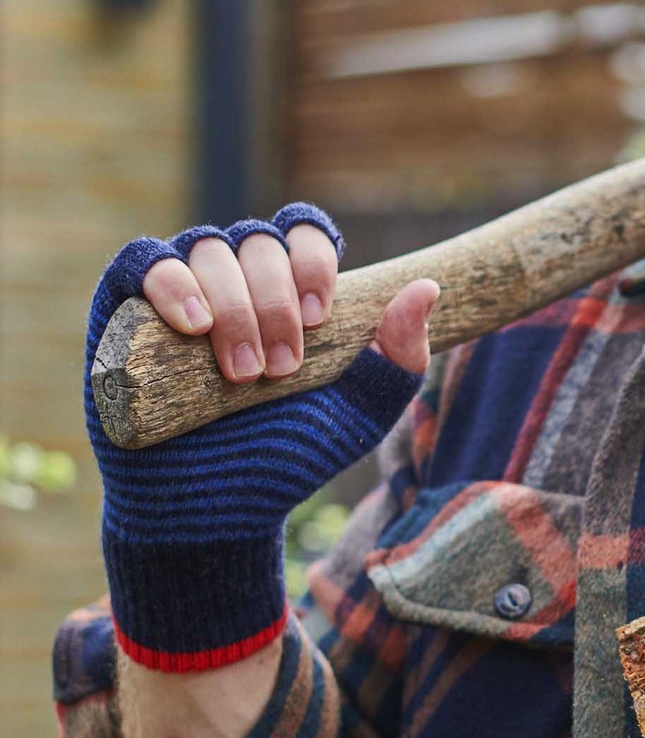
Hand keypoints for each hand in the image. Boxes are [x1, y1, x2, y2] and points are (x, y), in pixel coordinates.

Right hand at [85, 205, 437, 671]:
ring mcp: (180, 288)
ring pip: (208, 249)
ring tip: (245, 375)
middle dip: (276, 302)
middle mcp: (234, 278)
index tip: (323, 315)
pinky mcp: (125, 308)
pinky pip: (144, 263)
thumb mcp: (359, 413)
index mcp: (289, 290)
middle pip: (258, 241)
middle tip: (283, 370)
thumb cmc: (289, 454)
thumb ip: (398, 357)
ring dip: (234, 306)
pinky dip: (172, 284)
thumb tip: (426, 289)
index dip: (313, 260)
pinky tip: (194, 326)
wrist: (218, 505)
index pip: (303, 233)